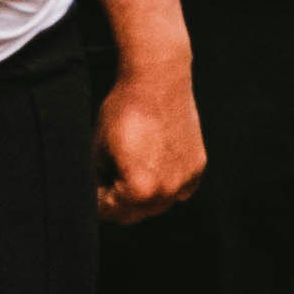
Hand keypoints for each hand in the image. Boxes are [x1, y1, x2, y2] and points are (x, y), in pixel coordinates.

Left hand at [95, 49, 206, 220]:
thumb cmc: (124, 111)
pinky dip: (166, 182)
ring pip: (158, 203)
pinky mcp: (198, 166)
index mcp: (139, 190)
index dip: (97, 197)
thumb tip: (99, 194)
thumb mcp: (97, 150)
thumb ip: (99, 180)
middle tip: (111, 176)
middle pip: (135, 213)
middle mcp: (167, 190)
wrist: (158, 80)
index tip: (95, 183)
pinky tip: (155, 160)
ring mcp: (186, 179)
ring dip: (144, 194)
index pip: (109, 212)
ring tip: (133, 166)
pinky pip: (178, 188)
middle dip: (120, 200)